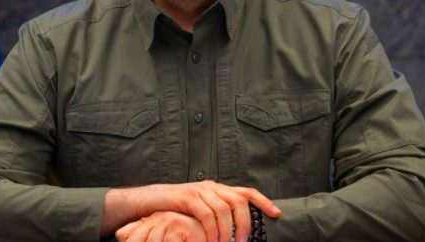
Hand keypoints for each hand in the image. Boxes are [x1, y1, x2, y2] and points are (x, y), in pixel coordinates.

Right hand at [103, 181, 280, 241]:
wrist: (148, 202)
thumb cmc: (175, 211)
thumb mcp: (200, 211)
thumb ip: (216, 216)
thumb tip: (237, 232)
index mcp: (218, 190)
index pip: (246, 192)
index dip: (263, 201)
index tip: (276, 214)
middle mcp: (211, 187)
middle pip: (238, 200)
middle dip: (245, 222)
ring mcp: (199, 191)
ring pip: (223, 208)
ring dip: (227, 230)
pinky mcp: (186, 197)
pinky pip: (206, 213)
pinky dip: (211, 229)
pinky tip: (211, 240)